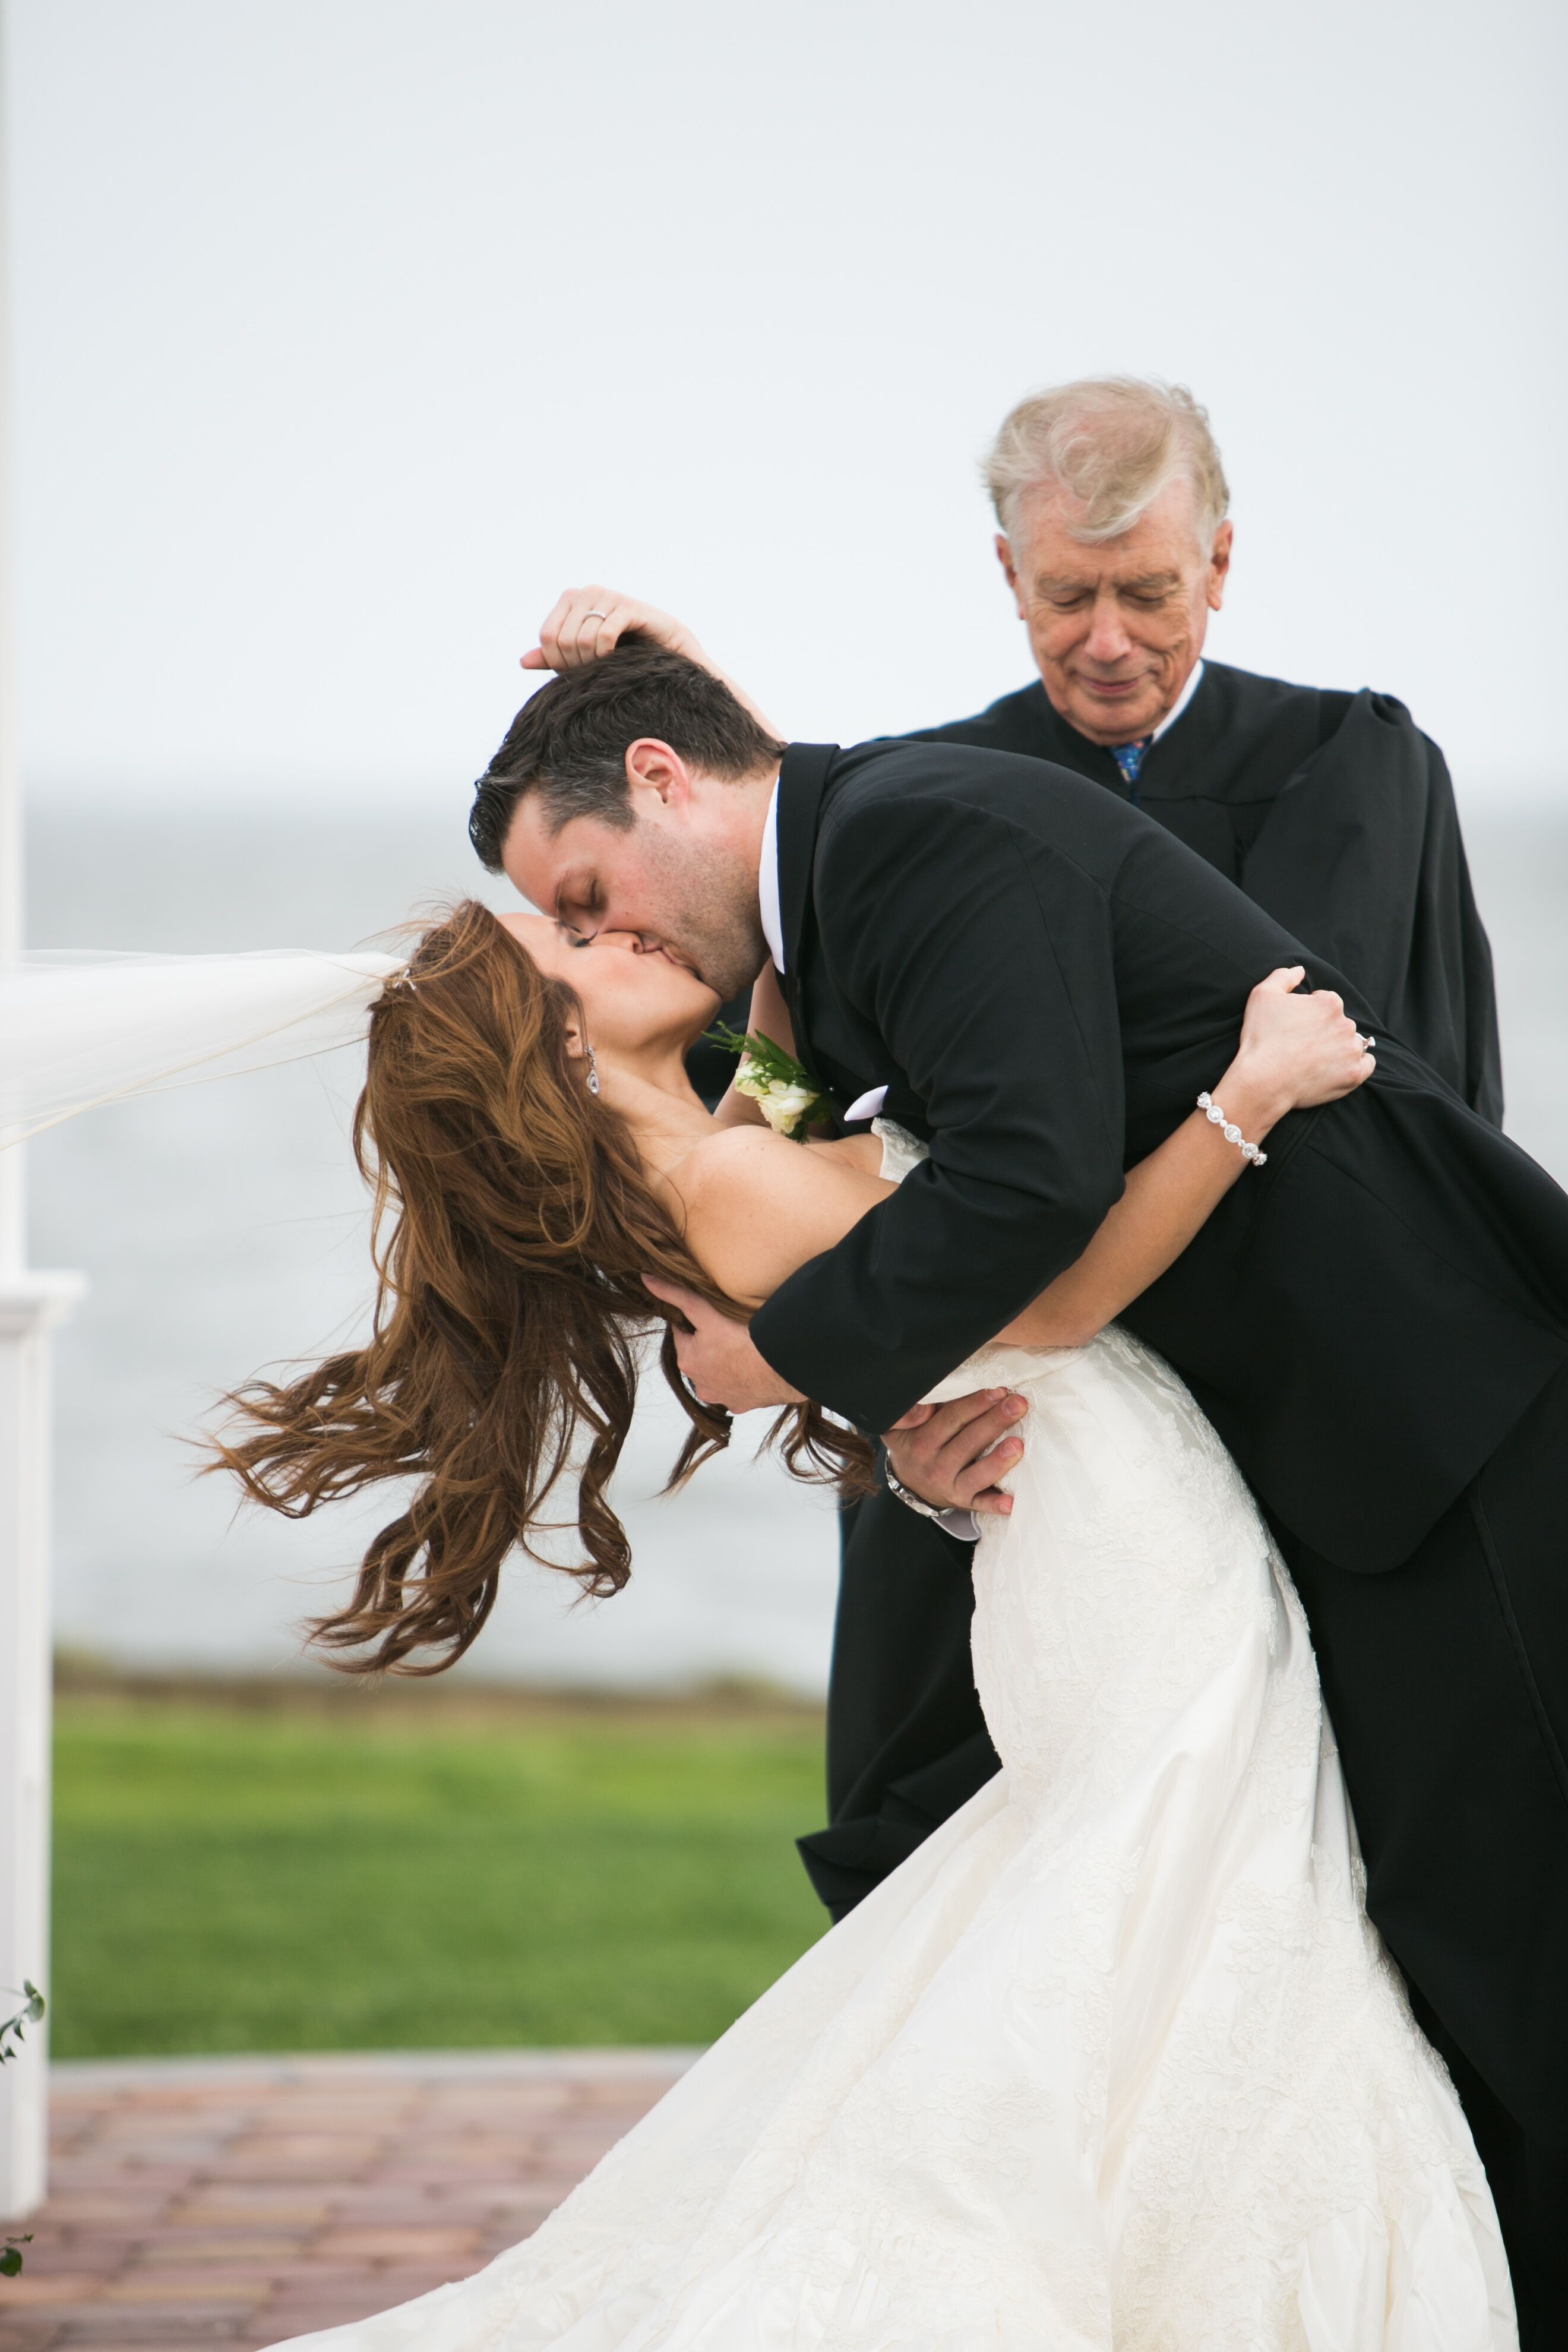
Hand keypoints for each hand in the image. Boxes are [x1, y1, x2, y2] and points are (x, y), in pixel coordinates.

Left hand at [522, 587, 707, 674]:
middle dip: (578, 664)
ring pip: (581, 638)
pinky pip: (604, 635)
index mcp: (570, 600)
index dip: (559, 662)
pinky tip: (617, 657)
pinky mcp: (629, 606)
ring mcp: (607, 596)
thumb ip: (554, 658)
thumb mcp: (583, 657)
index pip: (547, 637)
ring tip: (608, 664)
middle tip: (597, 669)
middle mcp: (586, 592)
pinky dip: (607, 653)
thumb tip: (522, 662)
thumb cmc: (623, 651)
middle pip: (562, 640)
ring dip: (593, 661)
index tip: (579, 670)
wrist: (666, 650)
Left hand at [642, 1277, 805, 1411]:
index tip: (708, 1317)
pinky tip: (749, 1371)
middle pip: (699, 1357)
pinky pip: (735, 1391)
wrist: (776, 1369)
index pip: (683, 1335)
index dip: (694, 1324)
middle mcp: (698, 1383)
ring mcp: (719, 1397)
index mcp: (687, 1361)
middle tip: (727, 1333)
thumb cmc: (741, 1342)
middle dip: (708, 1346)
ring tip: (739, 1352)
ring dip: (722, 1366)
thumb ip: (676, 1296)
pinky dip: (740, 1381)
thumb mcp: (704, 1312)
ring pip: (716, 1376)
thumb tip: (646, 1279)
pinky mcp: (739, 1405)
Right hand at [882, 1387, 1027, 1517]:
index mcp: (922, 1442)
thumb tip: (923, 1409)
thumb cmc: (912, 1444)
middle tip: (1018, 1405)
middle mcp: (936, 1466)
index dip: (975, 1404)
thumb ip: (905, 1414)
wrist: (910, 1482)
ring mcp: (951, 1487)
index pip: (952, 1419)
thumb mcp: (897, 1427)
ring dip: (998, 1462)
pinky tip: (1011, 1501)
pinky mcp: (964, 1502)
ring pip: (977, 1475)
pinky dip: (995, 1504)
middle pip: (969, 1442)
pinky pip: (981, 1505)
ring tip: (1018, 1445)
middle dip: (995, 1422)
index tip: (997, 1391)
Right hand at [1227, 966, 1374, 1128]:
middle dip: (1325, 1030)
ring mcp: (1352, 1050)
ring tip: (1316, 1059)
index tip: (1296, 1026)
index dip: (1310, 1013)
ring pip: (1352, 1043)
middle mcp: (1346, 1024)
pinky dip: (1358, 1064)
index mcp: (1329, 1002)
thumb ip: (1283, 976)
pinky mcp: (1354, 1075)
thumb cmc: (1261, 1037)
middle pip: (1340, 1023)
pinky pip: (1367, 1064)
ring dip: (1340, 1047)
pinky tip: (1341, 1066)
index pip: (1326, 1002)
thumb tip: (1300, 970)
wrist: (1262, 1080)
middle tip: (1303, 1044)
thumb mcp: (1263, 995)